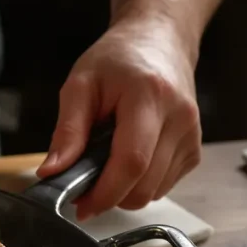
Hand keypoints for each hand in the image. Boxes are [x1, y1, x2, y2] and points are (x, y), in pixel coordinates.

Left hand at [36, 18, 201, 220]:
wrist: (159, 41)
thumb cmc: (117, 60)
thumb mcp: (79, 86)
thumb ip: (66, 132)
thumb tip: (51, 172)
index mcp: (149, 97)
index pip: (132, 161)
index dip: (104, 192)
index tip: (80, 205)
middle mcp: (180, 118)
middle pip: (144, 185)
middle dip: (109, 197)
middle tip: (84, 186)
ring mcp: (192, 135)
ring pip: (154, 192)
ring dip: (124, 191)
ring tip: (105, 163)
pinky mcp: (194, 149)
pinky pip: (163, 186)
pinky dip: (140, 185)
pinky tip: (126, 160)